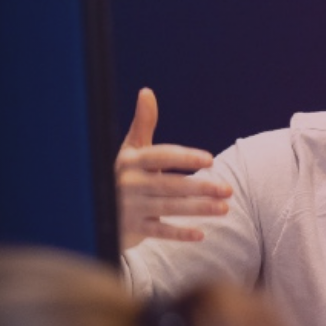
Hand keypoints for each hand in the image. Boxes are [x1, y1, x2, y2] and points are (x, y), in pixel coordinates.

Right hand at [115, 88, 233, 249]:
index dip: (185, 157)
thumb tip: (146, 92)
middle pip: (170, 184)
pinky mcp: (133, 229)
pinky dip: (180, 234)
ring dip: (199, 208)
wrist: (96, 209)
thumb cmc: (124, 174)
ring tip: (224, 208)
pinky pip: (159, 231)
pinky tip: (201, 233)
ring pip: (169, 208)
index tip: (211, 160)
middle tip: (228, 189)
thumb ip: (143, 124)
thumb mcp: (130, 149)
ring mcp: (130, 208)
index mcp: (130, 161)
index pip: (160, 156)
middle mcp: (128, 183)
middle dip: (201, 187)